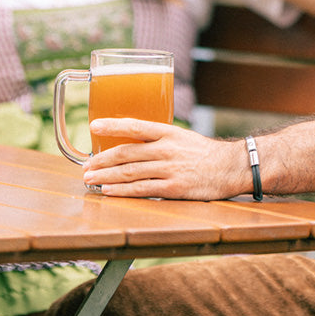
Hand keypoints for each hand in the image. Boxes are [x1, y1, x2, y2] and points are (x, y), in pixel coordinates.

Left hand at [82, 120, 249, 199]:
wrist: (229, 168)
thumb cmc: (202, 153)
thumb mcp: (181, 137)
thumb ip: (158, 139)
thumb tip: (131, 142)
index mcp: (168, 132)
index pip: (135, 124)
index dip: (113, 125)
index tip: (94, 125)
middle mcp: (166, 149)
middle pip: (127, 152)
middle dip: (102, 159)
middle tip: (85, 165)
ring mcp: (169, 169)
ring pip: (130, 172)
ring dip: (106, 177)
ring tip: (90, 180)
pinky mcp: (173, 188)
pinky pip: (141, 189)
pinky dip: (122, 191)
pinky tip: (109, 191)